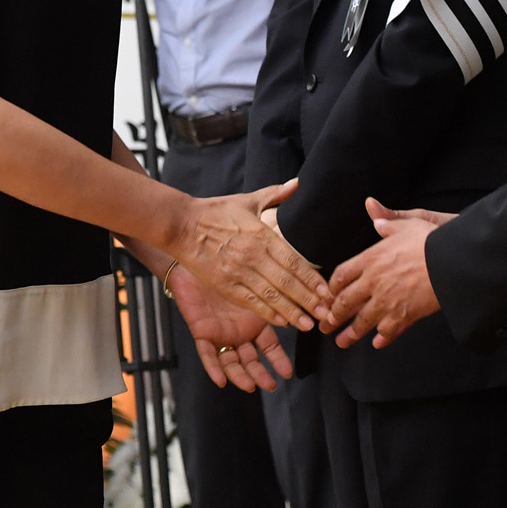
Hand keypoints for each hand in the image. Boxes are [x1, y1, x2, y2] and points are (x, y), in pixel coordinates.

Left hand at [168, 266, 291, 391]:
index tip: (288, 372)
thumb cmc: (228, 268)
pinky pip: (207, 354)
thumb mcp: (258, 283)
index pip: (269, 346)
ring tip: (251, 386)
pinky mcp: (202, 332)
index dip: (278, 359)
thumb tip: (306, 297)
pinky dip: (213, 368)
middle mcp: (238, 332)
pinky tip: (220, 381)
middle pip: (250, 359)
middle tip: (271, 385)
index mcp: (254, 322)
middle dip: (260, 374)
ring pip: (230, 362)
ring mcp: (220, 334)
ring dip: (240, 376)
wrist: (198, 259)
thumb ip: (279, 294)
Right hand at [172, 178, 332, 330]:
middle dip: (308, 300)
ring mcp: (237, 272)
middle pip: (287, 282)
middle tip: (325, 314)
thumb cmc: (214, 212)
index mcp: (260, 235)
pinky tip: (281, 321)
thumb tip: (298, 183)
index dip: (312, 278)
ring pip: (271, 296)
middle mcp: (252, 256)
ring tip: (308, 324)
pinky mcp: (224, 284)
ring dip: (291, 311)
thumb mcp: (247, 200)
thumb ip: (275, 195)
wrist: (180, 225)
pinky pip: (250, 302)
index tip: (326, 291)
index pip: (293, 261)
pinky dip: (267, 313)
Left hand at [325, 198, 444, 346]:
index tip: (328, 295)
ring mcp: (387, 300)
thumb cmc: (431, 241)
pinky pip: (388, 330)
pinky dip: (382, 337)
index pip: (341, 274)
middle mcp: (373, 281)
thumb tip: (373, 211)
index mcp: (370, 259)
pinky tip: (377, 343)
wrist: (451, 263)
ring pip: (363, 320)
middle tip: (326, 325)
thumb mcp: (407, 224)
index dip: (332, 287)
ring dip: (350, 333)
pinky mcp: (404, 315)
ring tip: (342, 342)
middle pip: (346, 301)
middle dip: (334, 315)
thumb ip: (388, 221)